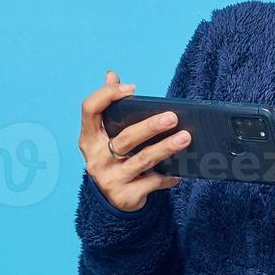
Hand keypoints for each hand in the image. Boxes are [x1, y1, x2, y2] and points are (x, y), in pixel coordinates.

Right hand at [79, 70, 191, 212]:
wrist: (109, 200)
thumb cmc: (112, 159)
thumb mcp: (105, 136)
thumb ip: (109, 107)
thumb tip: (111, 74)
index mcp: (89, 138)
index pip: (90, 110)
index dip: (107, 96)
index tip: (131, 88)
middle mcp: (96, 158)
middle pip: (125, 138)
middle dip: (150, 127)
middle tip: (173, 117)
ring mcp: (110, 179)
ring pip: (142, 160)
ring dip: (166, 148)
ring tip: (185, 138)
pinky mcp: (124, 196)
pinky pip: (151, 183)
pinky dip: (167, 177)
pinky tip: (180, 172)